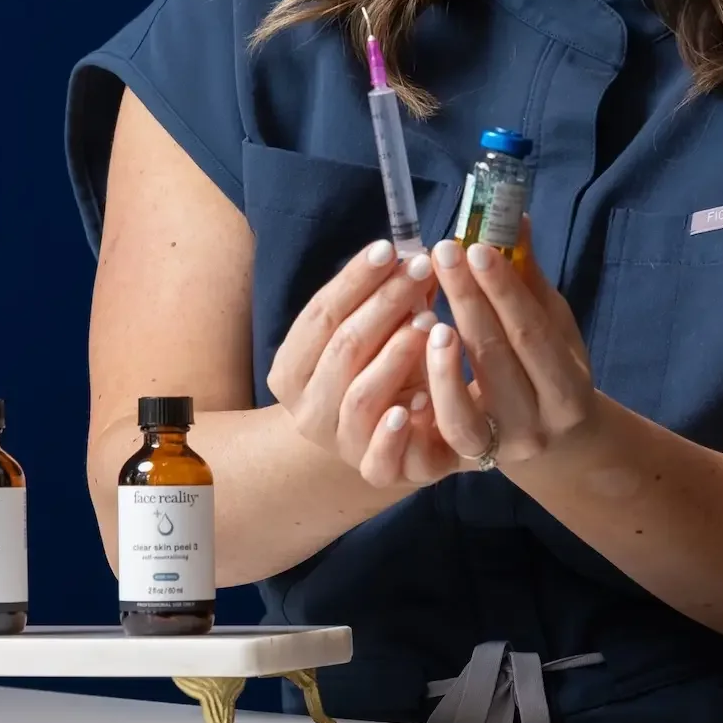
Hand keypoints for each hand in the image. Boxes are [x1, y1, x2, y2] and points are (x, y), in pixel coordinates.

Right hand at [265, 238, 460, 486]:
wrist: (374, 444)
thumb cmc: (376, 374)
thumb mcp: (375, 334)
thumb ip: (387, 300)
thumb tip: (416, 254)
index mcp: (292, 368)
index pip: (320, 314)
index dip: (354, 279)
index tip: (390, 248)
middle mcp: (306, 407)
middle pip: (343, 347)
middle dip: (384, 304)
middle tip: (421, 272)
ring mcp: (338, 442)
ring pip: (360, 395)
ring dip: (395, 355)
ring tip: (429, 323)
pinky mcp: (374, 474)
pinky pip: (380, 457)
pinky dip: (397, 429)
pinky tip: (424, 399)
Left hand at [424, 216, 595, 467]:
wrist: (555, 444)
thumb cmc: (549, 368)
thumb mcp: (552, 326)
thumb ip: (528, 280)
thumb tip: (511, 218)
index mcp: (569, 387)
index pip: (532, 330)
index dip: (503, 288)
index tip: (475, 246)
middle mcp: (539, 422)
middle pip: (497, 359)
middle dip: (468, 301)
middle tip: (442, 253)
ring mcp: (502, 446)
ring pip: (464, 408)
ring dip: (442, 358)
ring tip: (425, 310)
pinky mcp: (467, 462)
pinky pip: (441, 433)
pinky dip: (427, 395)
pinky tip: (414, 355)